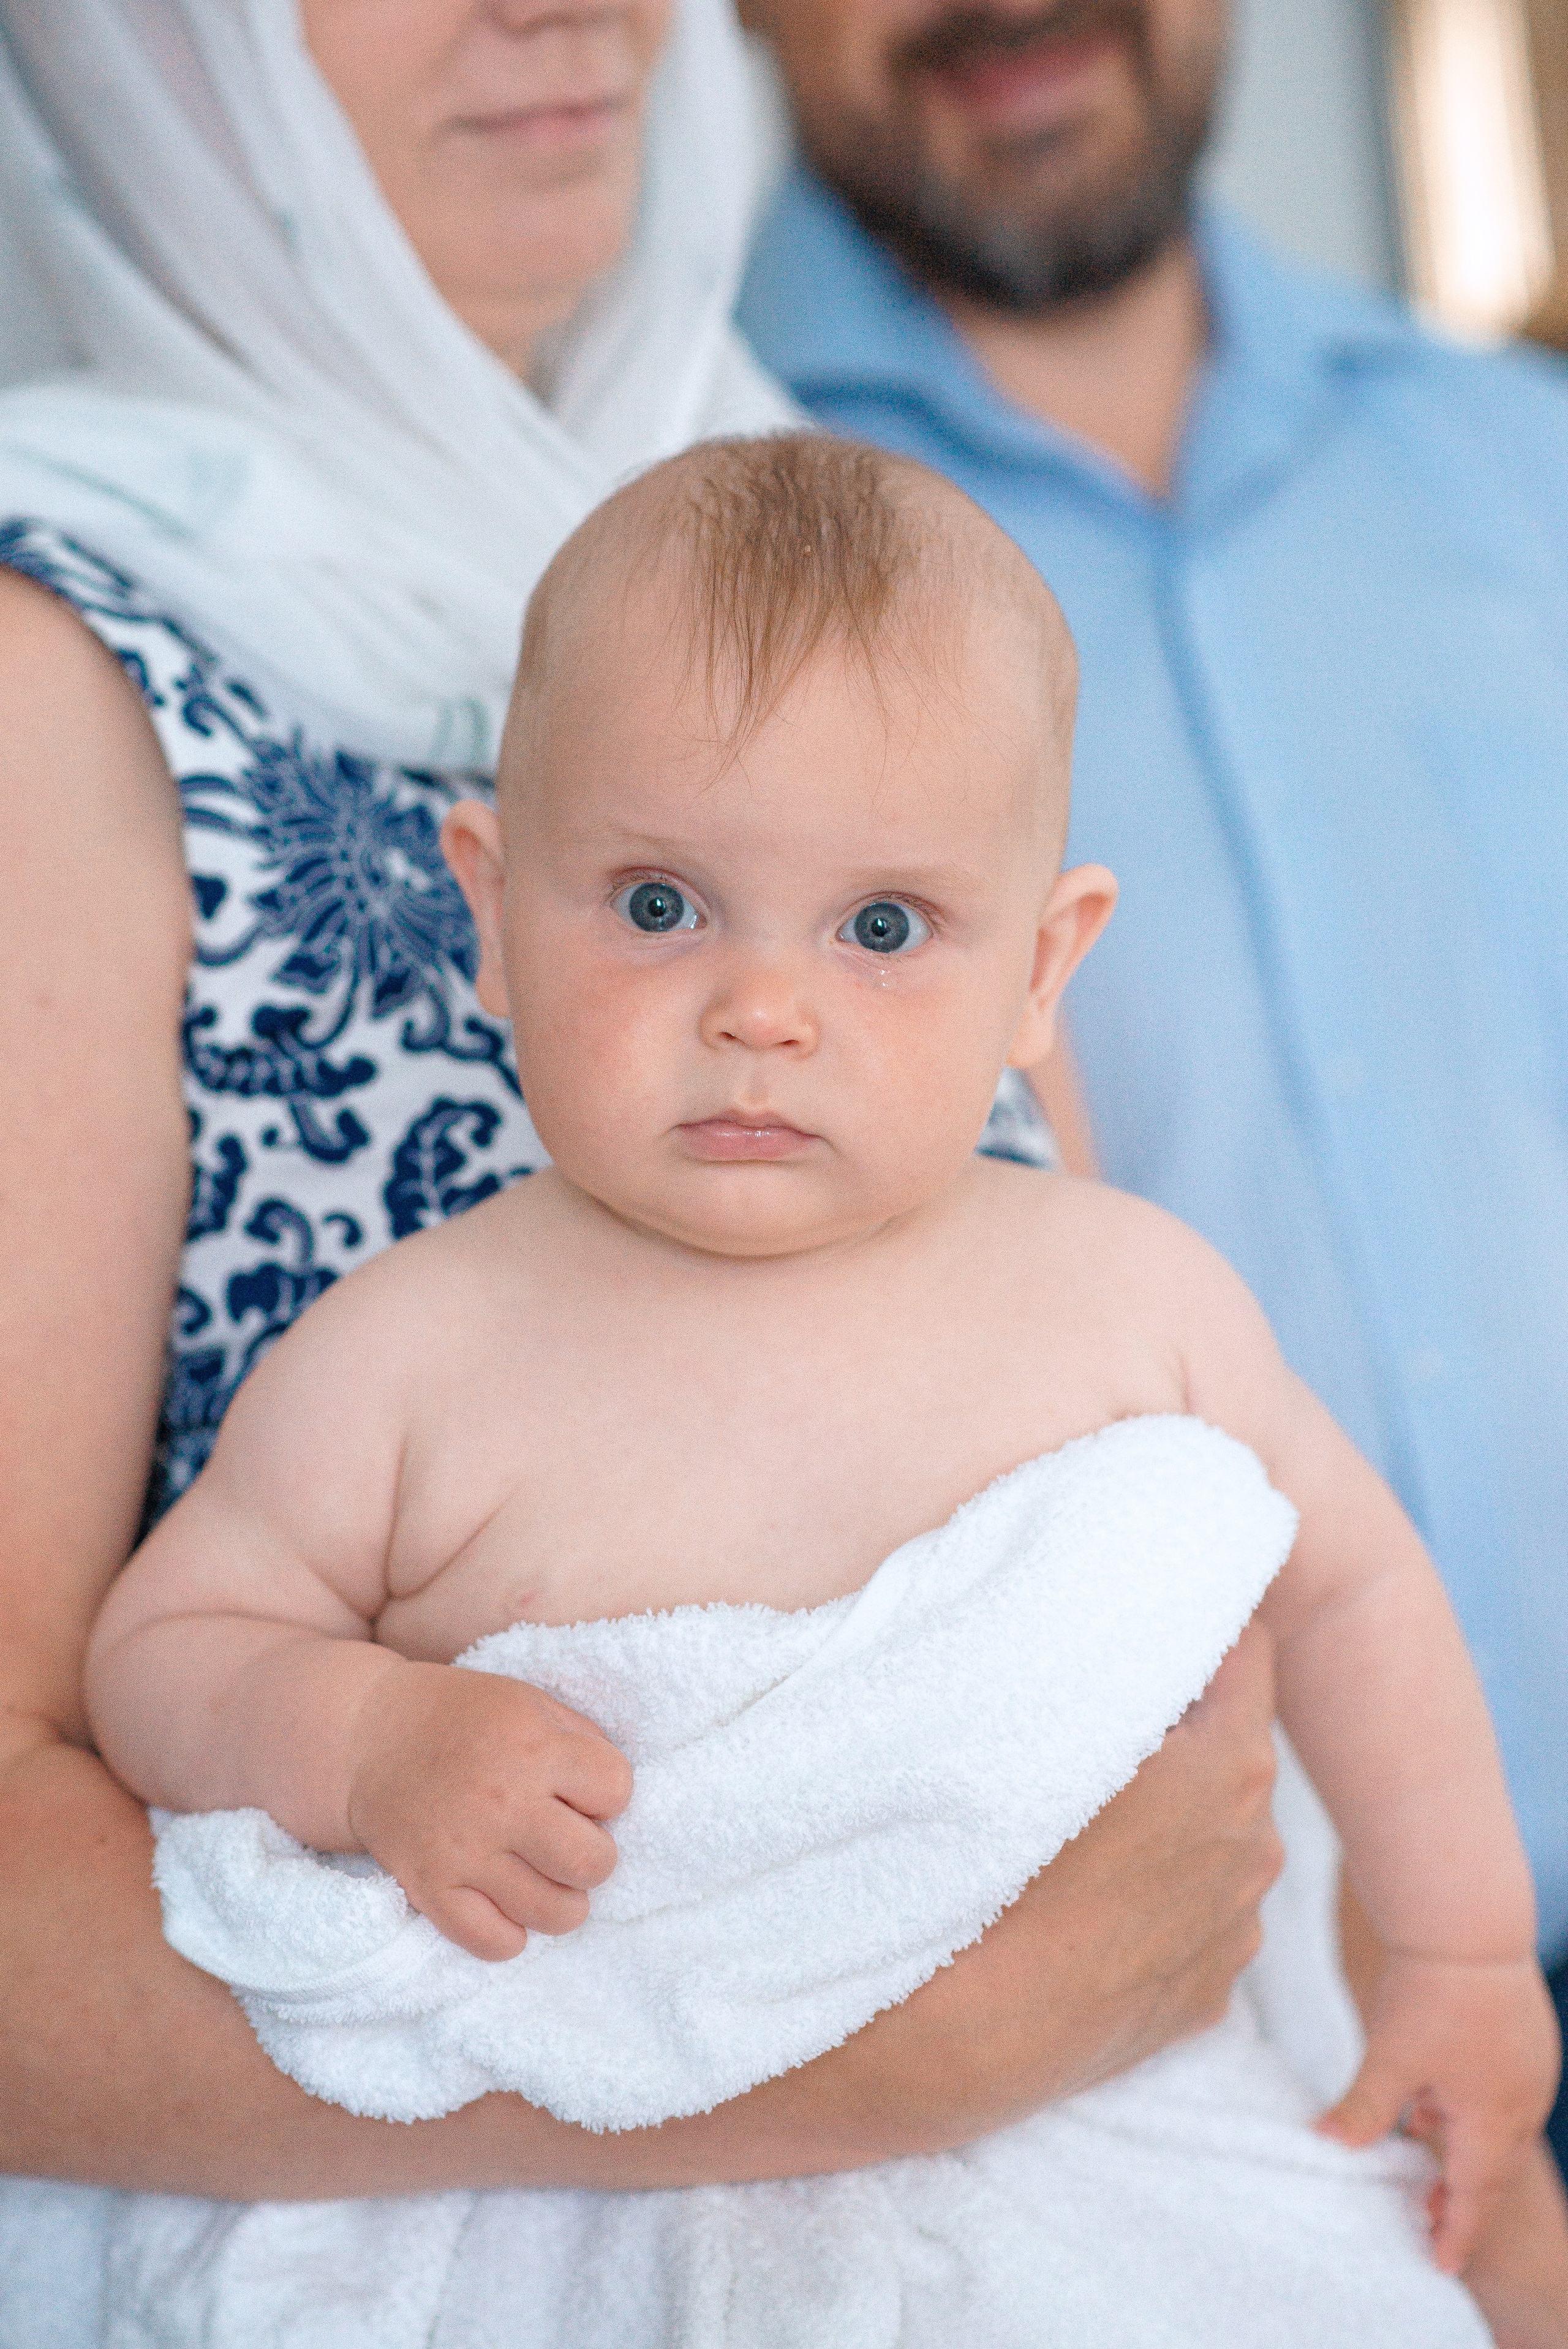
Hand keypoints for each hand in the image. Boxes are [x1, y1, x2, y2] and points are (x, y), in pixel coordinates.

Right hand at [345, 1661, 633, 1961]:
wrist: (368, 1736)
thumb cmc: (461, 1717)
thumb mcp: (529, 1703)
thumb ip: (581, 1741)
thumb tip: (616, 1797)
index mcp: (532, 1747)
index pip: (616, 1790)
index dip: (607, 1793)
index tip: (580, 1792)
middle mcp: (501, 1802)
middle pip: (594, 1863)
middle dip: (594, 1856)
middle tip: (567, 1842)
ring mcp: (464, 1851)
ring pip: (556, 1913)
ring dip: (563, 1900)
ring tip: (544, 1877)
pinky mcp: (429, 1888)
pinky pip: (494, 1943)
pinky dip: (511, 1934)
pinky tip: (507, 1904)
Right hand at [803, 1623, 1284, 2152]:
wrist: (955, 2034)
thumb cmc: (985, 1861)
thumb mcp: (1037, 1724)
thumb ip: (1099, 1661)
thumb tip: (1118, 1601)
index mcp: (1231, 1764)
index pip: (1250, 1649)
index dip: (1200, 1626)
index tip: (1152, 1618)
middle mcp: (1255, 1846)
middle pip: (1229, 1745)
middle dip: (1177, 1728)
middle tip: (1094, 1719)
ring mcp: (1233, 1932)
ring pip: (1212, 1836)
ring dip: (1167, 1818)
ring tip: (1079, 1825)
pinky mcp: (1202, 2001)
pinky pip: (1188, 1916)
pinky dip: (1152, 1898)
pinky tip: (1083, 1904)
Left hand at [1319, 1949, 1560, 2272]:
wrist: (1468, 1924)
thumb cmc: (1429, 1992)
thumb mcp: (1389, 2056)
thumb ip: (1363, 2108)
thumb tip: (1325, 2143)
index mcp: (1491, 2119)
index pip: (1473, 2195)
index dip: (1456, 2232)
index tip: (1440, 2264)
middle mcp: (1522, 2101)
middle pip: (1490, 2166)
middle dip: (1460, 2195)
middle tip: (1427, 2216)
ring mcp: (1532, 2068)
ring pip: (1497, 2127)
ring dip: (1465, 2149)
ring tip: (1425, 2158)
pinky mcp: (1529, 2038)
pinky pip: (1503, 2091)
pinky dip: (1474, 2108)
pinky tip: (1439, 2097)